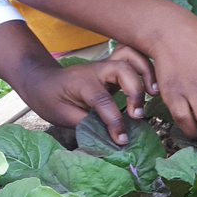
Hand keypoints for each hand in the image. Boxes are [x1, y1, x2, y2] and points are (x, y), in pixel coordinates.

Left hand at [10, 45, 155, 145]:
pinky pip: (133, 57)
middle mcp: (96, 70)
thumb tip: (114, 140)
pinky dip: (146, 67)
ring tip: (154, 94)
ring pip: (132, 56)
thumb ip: (90, 125)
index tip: (122, 140)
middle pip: (123, 70)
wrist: (42, 80)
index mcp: (81, 83)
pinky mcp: (114, 65)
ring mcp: (106, 65)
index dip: (115, 122)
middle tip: (137, 115)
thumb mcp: (64, 117)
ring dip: (146, 73)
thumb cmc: (51, 100)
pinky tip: (152, 85)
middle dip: (135, 92)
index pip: (103, 100)